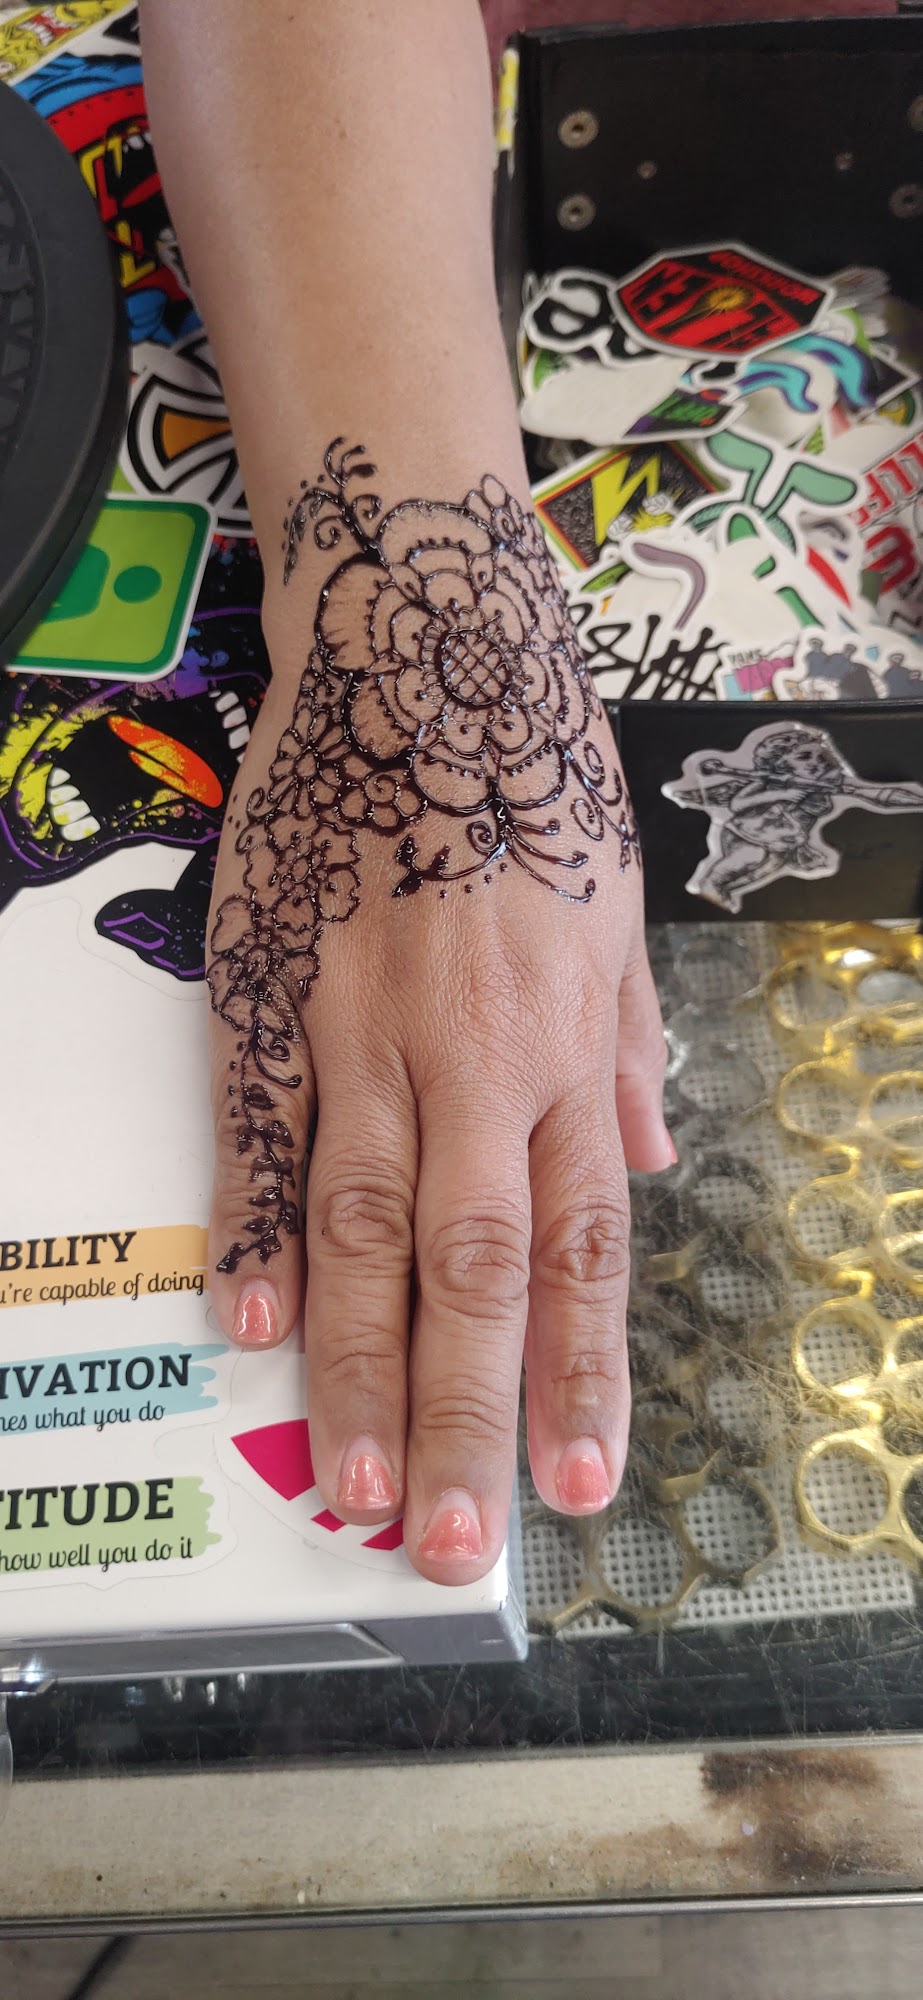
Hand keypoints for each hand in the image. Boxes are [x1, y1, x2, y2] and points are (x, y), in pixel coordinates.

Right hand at [206, 442, 672, 1583]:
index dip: (582, 1372)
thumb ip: (627, 1053)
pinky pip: (259, 1128)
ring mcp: (365, 1027)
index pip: (582, 1243)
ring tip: (358, 1482)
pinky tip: (247, 1325)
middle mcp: (476, 1055)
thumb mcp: (619, 915)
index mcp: (570, 1044)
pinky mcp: (272, 992)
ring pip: (362, 1221)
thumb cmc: (533, 780)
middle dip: (466, 1410)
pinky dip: (252, 1228)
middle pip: (470, 1263)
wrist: (425, 649)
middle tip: (453, 1540)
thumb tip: (646, 1161)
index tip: (581, 1482)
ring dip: (357, 1362)